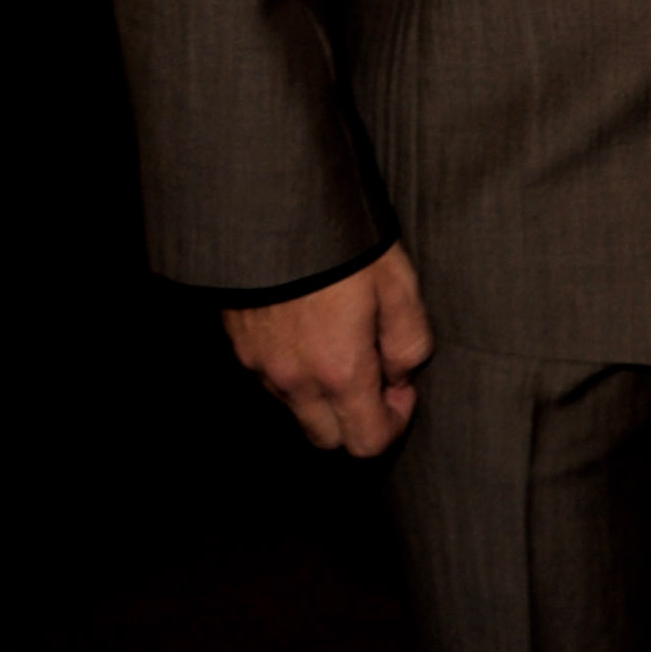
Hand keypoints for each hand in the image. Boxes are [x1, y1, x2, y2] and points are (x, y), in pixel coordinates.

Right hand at [222, 243, 432, 456]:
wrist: (274, 208)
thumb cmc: (343, 242)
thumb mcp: (398, 283)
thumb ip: (409, 341)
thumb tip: (402, 375)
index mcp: (339, 372)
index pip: (366, 442)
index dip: (393, 423)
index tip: (402, 388)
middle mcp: (295, 381)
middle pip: (328, 438)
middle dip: (356, 418)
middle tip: (374, 368)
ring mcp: (262, 366)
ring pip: (297, 410)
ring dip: (324, 395)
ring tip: (342, 340)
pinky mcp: (241, 346)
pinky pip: (273, 380)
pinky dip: (296, 371)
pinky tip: (310, 328)